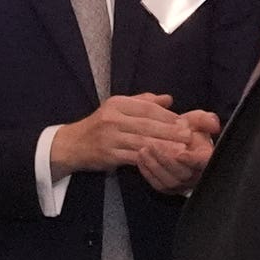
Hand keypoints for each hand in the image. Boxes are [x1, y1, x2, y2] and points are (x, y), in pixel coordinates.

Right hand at [49, 94, 192, 176]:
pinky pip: (133, 156)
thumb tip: (168, 99)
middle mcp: (112, 118)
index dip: (167, 115)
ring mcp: (109, 137)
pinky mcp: (108, 155)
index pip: (147, 108)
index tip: (184, 121)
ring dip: (164, 146)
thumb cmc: (99, 126)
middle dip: (170, 131)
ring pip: (142, 141)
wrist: (72, 144)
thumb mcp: (117, 108)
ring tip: (181, 149)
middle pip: (147, 124)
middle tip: (188, 135)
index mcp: (117, 104)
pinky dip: (149, 158)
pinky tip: (161, 160)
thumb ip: (143, 102)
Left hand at [132, 109, 220, 193]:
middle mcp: (196, 175)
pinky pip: (157, 184)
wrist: (176, 141)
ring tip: (143, 150)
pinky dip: (147, 172)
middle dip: (166, 160)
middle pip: (183, 174)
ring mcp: (182, 184)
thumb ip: (205, 120)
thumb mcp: (197, 121)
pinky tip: (140, 159)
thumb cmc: (188, 132)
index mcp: (206, 159)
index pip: (203, 163)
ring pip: (169, 181)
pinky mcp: (168, 188)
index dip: (192, 160)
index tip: (180, 153)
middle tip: (152, 145)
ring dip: (154, 165)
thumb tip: (213, 123)